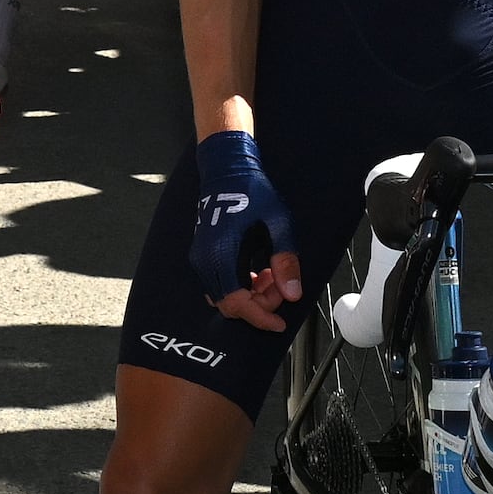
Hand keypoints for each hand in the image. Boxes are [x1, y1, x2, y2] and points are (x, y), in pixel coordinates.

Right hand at [187, 128, 297, 330]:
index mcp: (221, 253)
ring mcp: (200, 258)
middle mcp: (205, 260)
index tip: (279, 323)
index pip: (237, 303)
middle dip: (260, 303)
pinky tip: (259, 269)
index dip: (260, 317)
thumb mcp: (279, 223)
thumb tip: (292, 293)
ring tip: (272, 273)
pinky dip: (242, 285)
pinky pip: (221, 284)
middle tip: (281, 283)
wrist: (227, 170)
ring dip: (252, 294)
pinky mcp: (202, 256)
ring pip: (225, 296)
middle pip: (231, 304)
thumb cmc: (252, 190)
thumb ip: (285, 260)